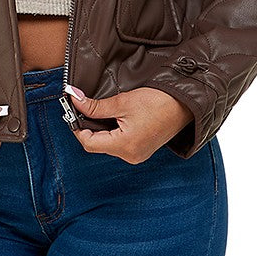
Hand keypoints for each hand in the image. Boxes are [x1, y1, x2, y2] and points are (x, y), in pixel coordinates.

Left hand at [65, 85, 193, 163]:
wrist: (184, 103)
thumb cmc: (157, 102)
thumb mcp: (122, 102)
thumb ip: (96, 106)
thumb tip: (74, 100)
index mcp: (124, 146)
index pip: (89, 143)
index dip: (77, 127)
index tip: (72, 112)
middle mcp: (130, 155)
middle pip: (98, 144)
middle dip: (88, 126)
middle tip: (83, 107)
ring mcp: (137, 154)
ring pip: (108, 143)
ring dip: (100, 127)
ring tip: (99, 109)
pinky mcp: (142, 149)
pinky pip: (119, 142)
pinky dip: (112, 130)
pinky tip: (113, 116)